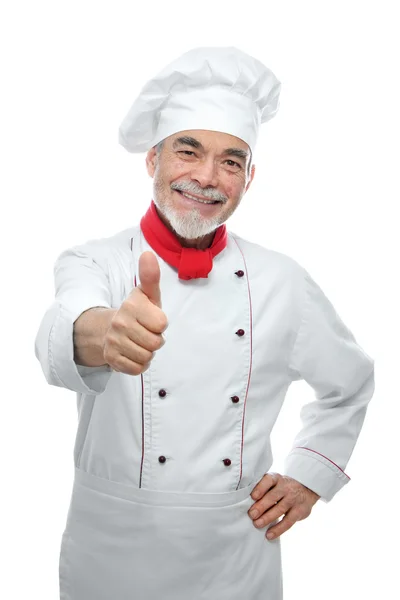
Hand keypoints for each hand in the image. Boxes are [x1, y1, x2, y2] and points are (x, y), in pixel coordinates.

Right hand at [103, 251, 168, 374]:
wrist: (110, 330)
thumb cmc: (138, 312)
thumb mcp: (147, 294)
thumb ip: (150, 276)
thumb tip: (148, 254)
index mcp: (130, 306)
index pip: (162, 324)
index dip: (160, 324)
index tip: (151, 319)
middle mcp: (119, 324)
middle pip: (156, 343)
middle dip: (155, 340)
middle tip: (145, 332)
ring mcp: (113, 342)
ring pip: (147, 357)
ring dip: (148, 352)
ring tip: (139, 342)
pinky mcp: (111, 359)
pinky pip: (138, 368)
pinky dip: (139, 364)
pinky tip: (133, 353)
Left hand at [248, 472, 319, 539]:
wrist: (306, 488)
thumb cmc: (282, 487)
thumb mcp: (275, 482)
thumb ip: (263, 489)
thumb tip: (245, 501)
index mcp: (277, 478)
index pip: (268, 480)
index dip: (260, 488)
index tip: (253, 496)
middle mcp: (286, 487)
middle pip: (272, 496)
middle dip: (261, 506)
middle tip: (251, 515)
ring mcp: (293, 499)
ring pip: (279, 509)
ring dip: (267, 518)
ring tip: (257, 524)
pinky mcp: (299, 511)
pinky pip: (288, 522)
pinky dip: (278, 529)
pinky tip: (269, 535)